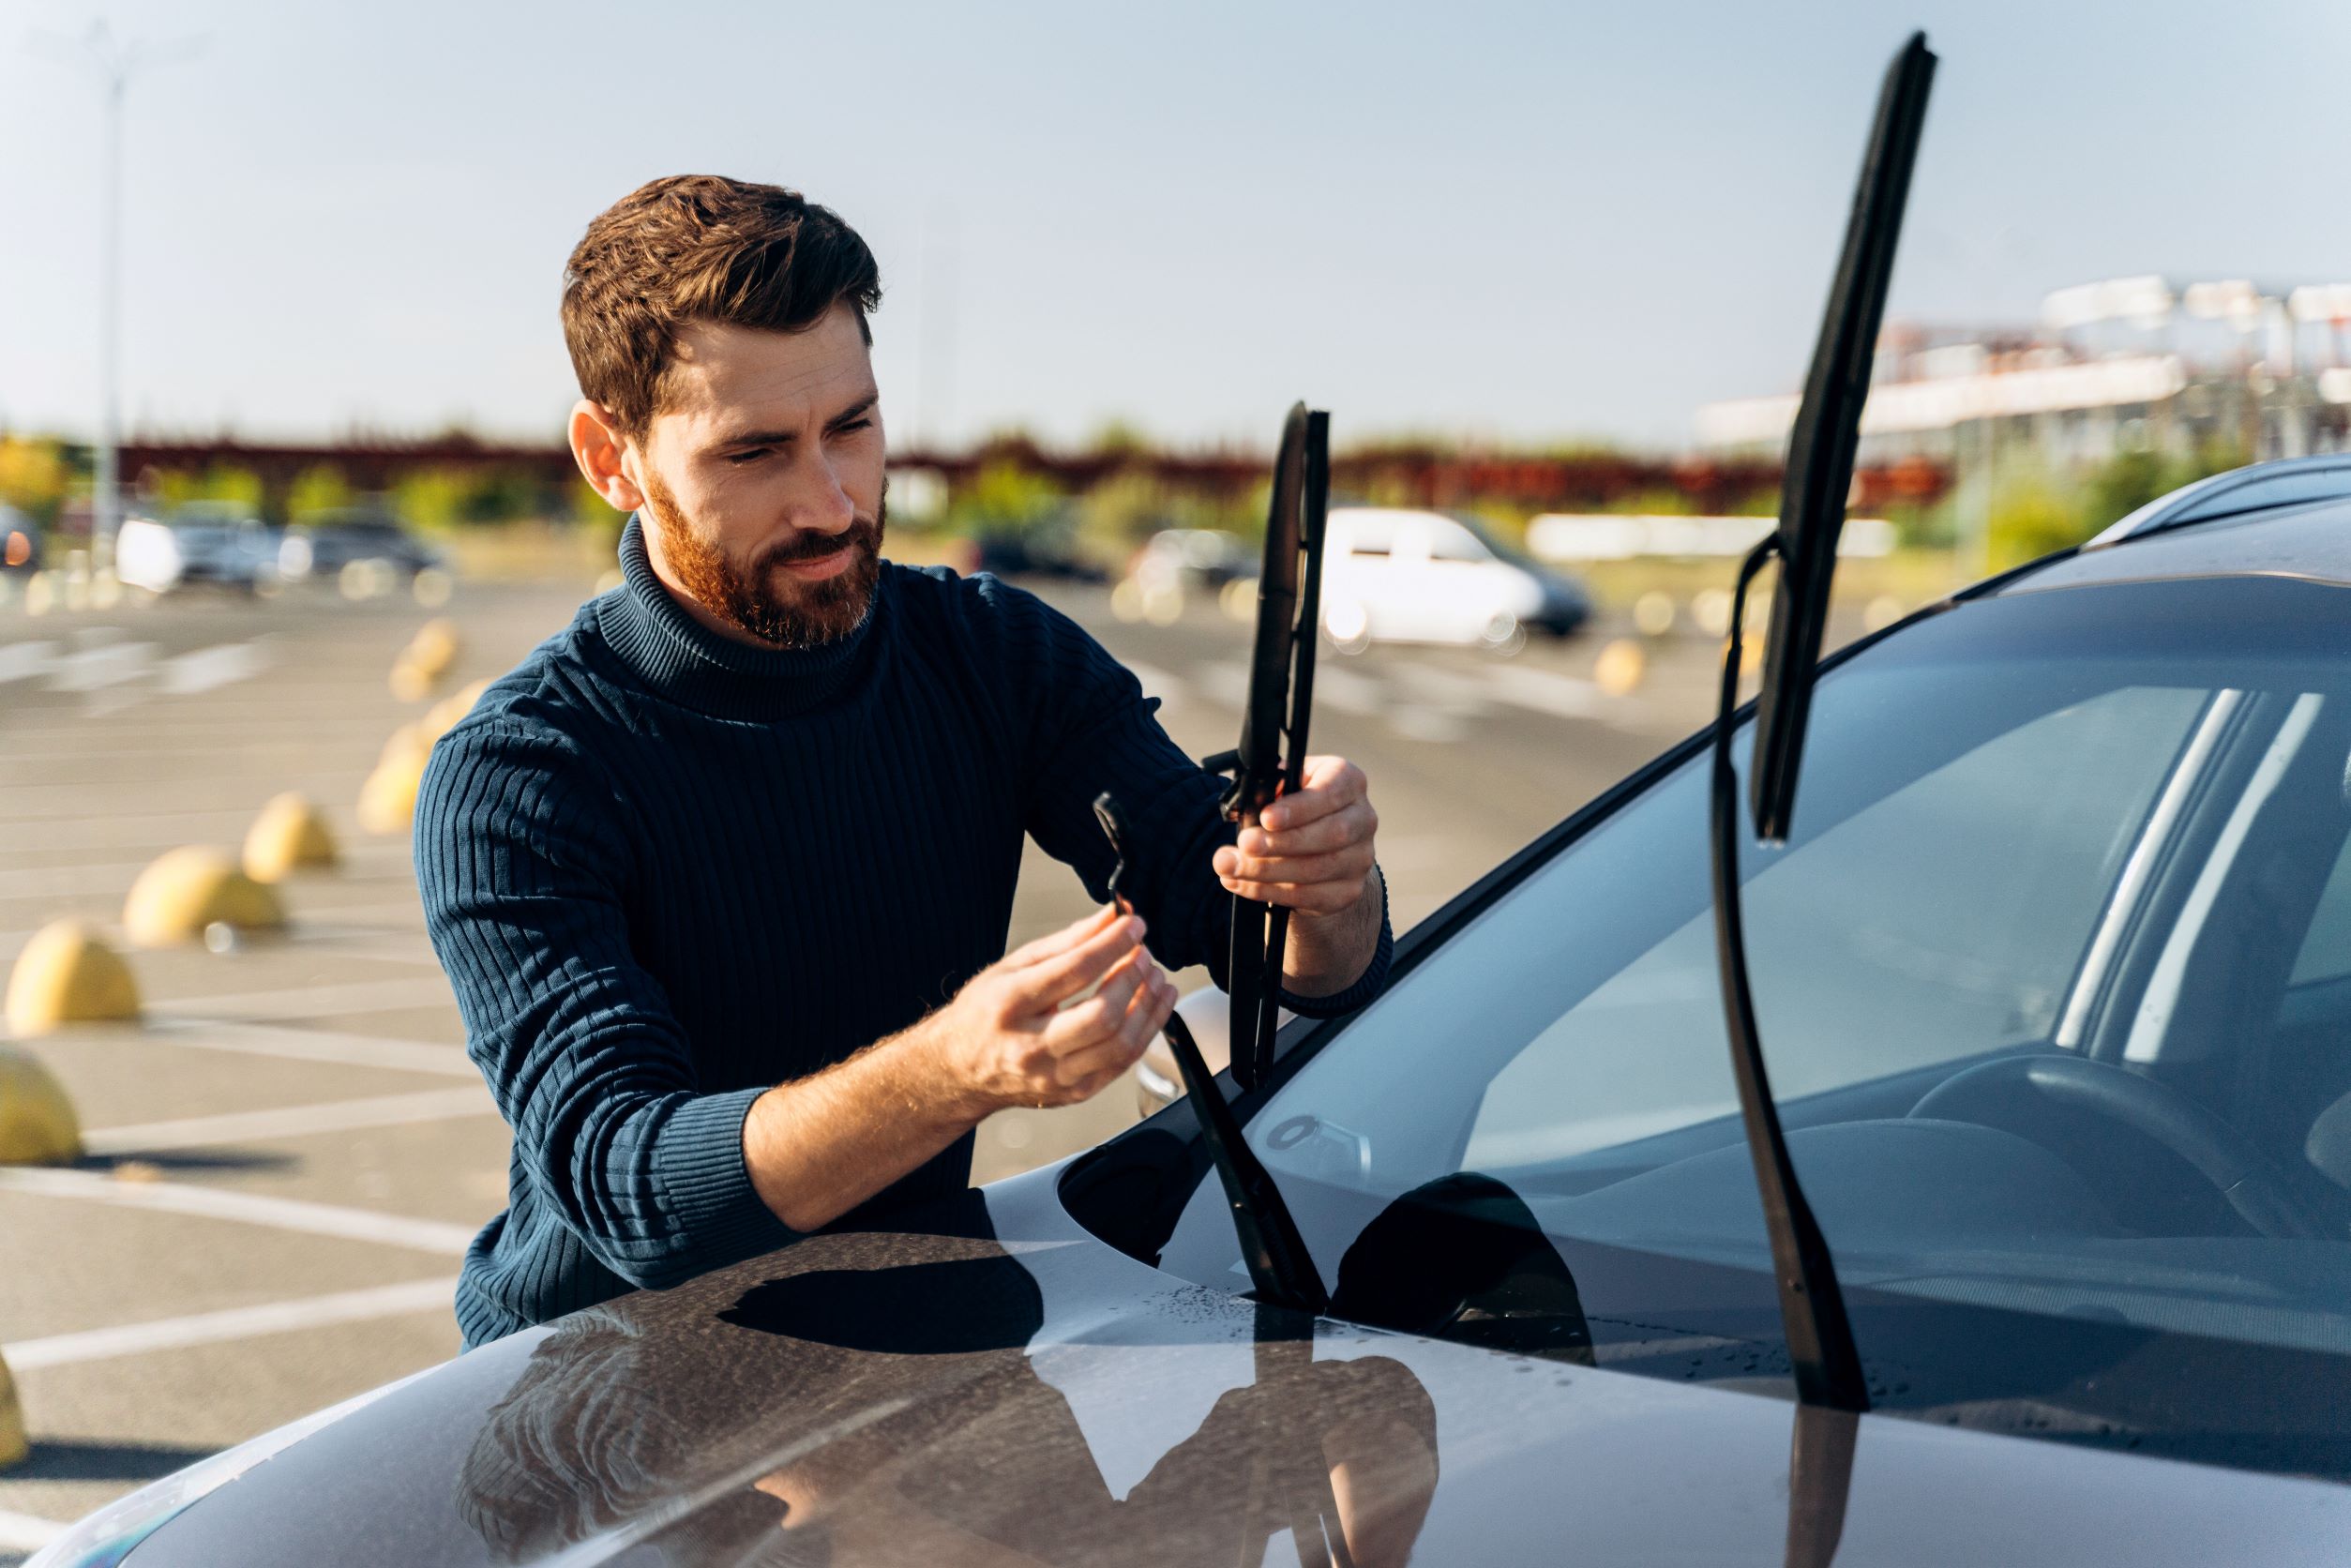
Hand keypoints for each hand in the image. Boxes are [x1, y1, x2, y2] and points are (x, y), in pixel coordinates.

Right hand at [921, 905, 1178, 1114]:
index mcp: (1010, 1005)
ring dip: (1149, 1007)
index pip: (1074, 971)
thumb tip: (1113, 916)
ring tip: (1157, 978)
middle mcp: (1031, 1047)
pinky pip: (1122, 1064)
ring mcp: (1054, 1077)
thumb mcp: (1013, 967)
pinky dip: (1146, 1032)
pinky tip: (1153, 1006)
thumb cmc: (985, 1012)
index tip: (1134, 924)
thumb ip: (1068, 942)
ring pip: (1120, 1045)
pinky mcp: (1073, 1094)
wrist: (959, 1071)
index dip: (1113, 944)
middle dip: (1133, 978)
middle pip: (1102, 1016)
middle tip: (1144, 954)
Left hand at [1212, 755, 1378, 918]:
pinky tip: (1240, 883)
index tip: (1266, 818)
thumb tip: (1246, 805)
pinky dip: (1268, 891)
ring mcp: (1360, 858)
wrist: (1318, 844)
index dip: (1299, 808)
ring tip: (1230, 867)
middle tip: (1244, 845)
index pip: (1331, 793)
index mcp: (1349, 781)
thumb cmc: (1295, 806)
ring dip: (1267, 871)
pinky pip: (1309, 896)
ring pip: (1316, 869)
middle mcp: (1363, 819)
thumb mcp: (1285, 785)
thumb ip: (1271, 788)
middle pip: (1330, 834)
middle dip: (1281, 843)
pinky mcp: (1349, 890)